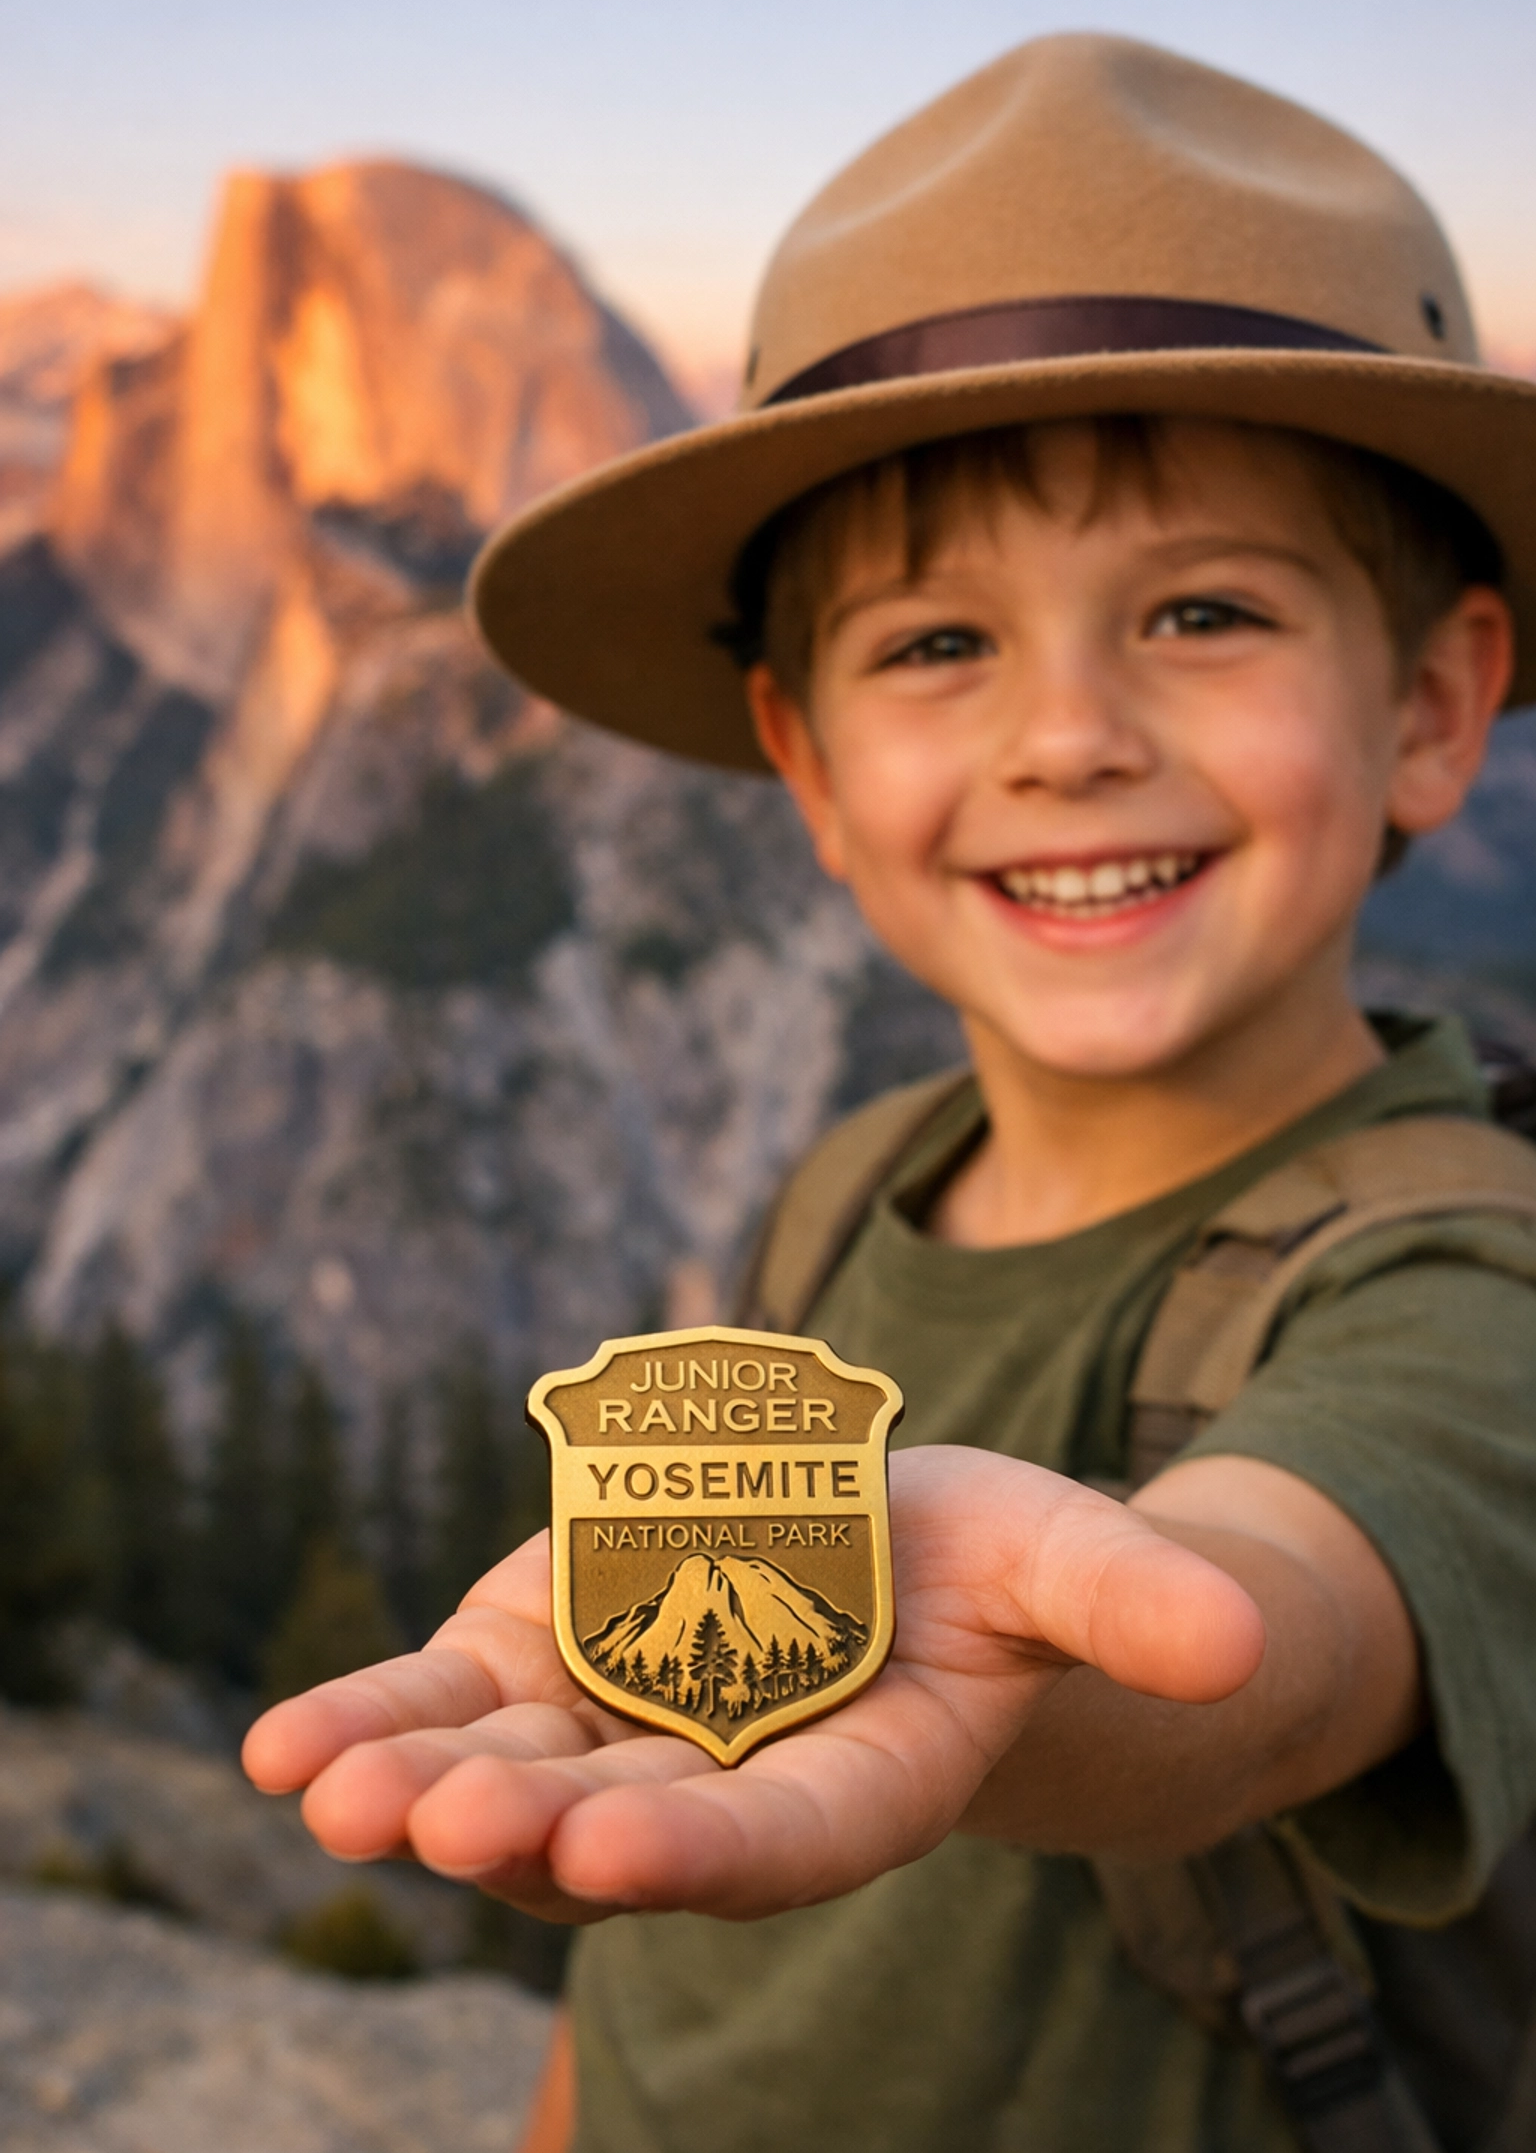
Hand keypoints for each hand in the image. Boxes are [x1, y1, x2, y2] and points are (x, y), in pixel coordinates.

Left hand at [242, 1445, 1262, 1922]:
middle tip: (434, 1832)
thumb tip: (1244, 1640)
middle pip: (617, 1826)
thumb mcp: (1068, 1558)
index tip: (616, 1846)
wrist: (886, 1557)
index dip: (707, 1845)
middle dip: (523, 1834)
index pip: (782, 1837)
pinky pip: (445, 1703)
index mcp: (855, 1782)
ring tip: (322, 1794)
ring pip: (504, 1779)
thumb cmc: (995, 1568)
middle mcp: (719, 1781)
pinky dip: (367, 1722)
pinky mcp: (540, 1662)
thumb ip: (1139, 1600)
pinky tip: (282, 1748)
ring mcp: (615, 1726)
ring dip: (409, 1790)